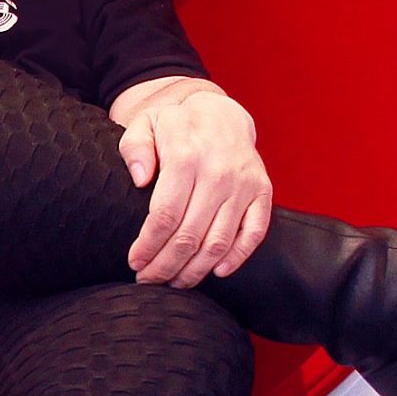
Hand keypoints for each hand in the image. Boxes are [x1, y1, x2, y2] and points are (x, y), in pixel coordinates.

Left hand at [122, 89, 272, 287]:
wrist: (220, 113)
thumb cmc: (176, 125)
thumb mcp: (146, 124)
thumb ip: (135, 148)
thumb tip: (140, 179)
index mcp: (186, 157)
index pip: (164, 215)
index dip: (148, 245)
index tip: (135, 262)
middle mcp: (219, 172)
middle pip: (190, 235)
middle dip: (166, 265)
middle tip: (149, 280)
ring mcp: (244, 184)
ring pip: (219, 242)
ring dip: (196, 270)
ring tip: (175, 282)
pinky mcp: (262, 192)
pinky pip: (254, 233)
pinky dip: (237, 258)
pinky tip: (215, 272)